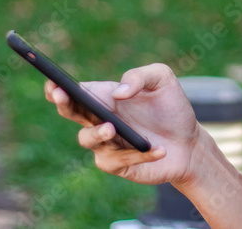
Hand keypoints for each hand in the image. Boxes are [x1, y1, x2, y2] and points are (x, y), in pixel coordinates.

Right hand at [45, 63, 200, 185]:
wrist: (189, 142)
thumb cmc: (171, 108)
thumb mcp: (162, 80)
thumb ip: (139, 76)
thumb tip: (118, 93)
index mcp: (104, 96)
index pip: (73, 91)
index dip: (57, 87)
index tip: (53, 82)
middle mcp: (99, 119)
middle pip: (70, 112)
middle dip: (63, 103)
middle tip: (63, 96)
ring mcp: (106, 144)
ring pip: (87, 139)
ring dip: (97, 133)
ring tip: (112, 127)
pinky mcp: (118, 165)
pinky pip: (120, 160)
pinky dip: (140, 154)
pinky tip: (159, 149)